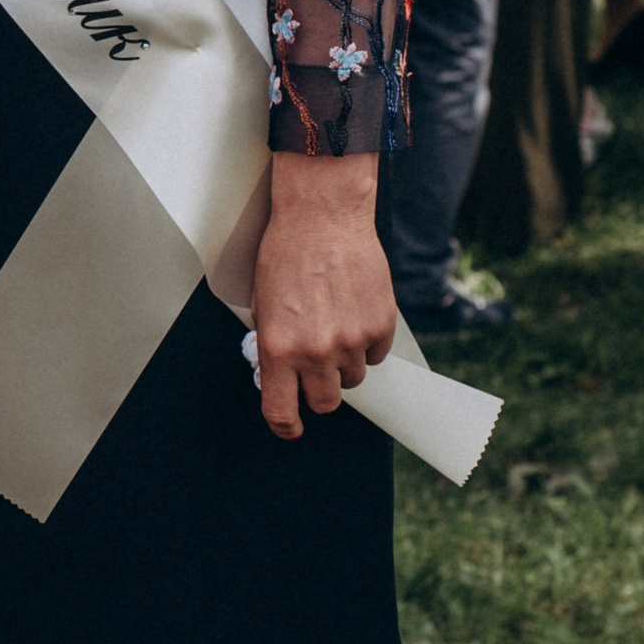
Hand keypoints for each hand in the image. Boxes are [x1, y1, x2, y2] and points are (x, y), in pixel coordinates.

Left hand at [251, 151, 396, 438]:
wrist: (323, 215)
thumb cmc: (286, 253)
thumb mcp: (262, 303)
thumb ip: (274, 344)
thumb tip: (283, 375)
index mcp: (277, 349)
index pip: (282, 412)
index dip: (286, 426)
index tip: (290, 428)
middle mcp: (315, 352)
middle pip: (326, 402)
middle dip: (319, 391)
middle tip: (317, 368)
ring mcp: (351, 340)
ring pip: (353, 378)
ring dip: (344, 362)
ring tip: (334, 324)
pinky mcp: (380, 325)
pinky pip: (375, 354)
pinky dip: (367, 341)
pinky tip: (354, 311)